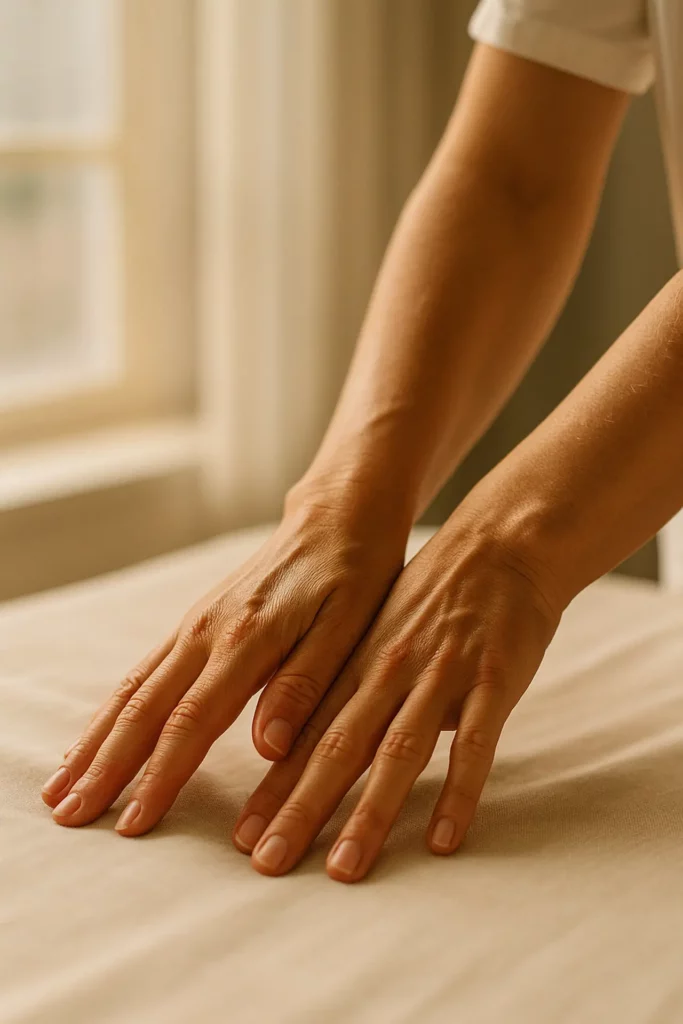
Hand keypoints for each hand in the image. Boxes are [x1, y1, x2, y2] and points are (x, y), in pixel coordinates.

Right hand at [41, 486, 408, 834]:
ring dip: (95, 740)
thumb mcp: (347, 628)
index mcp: (245, 639)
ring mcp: (195, 626)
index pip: (191, 721)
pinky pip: (142, 672)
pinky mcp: (195, 624)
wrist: (335, 520)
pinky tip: (97, 736)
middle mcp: (207, 632)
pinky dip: (112, 711)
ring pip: (132, 690)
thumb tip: (267, 748)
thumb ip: (305, 685)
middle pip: (143, 709)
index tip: (131, 824)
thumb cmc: (351, 578)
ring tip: (60, 787)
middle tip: (69, 816)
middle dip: (104, 767)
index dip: (159, 775)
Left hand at [233, 505, 562, 880]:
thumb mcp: (376, 633)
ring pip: (398, 751)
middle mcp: (387, 671)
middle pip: (337, 747)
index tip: (242, 836)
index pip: (304, 733)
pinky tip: (444, 841)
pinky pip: (476, 744)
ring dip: (369, 811)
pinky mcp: (492, 680)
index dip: (273, 785)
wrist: (500, 545)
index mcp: (356, 662)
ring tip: (344, 867)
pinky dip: (459, 792)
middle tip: (267, 862)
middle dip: (300, 807)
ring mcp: (440, 675)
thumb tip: (303, 746)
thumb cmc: (431, 597)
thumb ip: (345, 689)